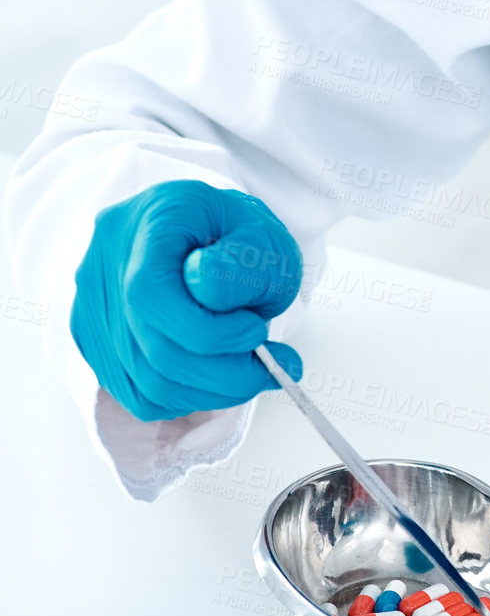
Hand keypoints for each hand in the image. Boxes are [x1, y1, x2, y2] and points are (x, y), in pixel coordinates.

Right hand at [71, 179, 303, 420]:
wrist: (215, 238)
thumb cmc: (241, 237)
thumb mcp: (264, 236)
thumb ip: (243, 263)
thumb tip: (209, 295)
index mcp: (150, 219)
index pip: (150, 294)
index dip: (210, 331)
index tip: (257, 332)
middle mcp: (106, 262)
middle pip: (151, 347)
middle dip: (223, 371)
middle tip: (270, 366)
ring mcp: (93, 306)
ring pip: (147, 380)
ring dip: (213, 390)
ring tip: (252, 370)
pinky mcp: (97, 343)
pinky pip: (139, 394)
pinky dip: (190, 396)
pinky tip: (220, 376)